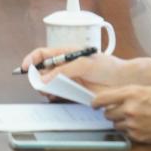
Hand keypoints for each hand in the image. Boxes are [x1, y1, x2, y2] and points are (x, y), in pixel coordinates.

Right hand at [22, 47, 150, 88]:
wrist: (124, 80)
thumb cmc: (107, 66)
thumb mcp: (84, 63)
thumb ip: (64, 70)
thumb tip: (46, 78)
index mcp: (65, 54)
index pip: (43, 54)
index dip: (32, 59)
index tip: (26, 68)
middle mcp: (65, 66)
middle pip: (43, 70)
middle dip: (36, 76)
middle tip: (37, 84)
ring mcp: (69, 79)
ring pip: (49, 83)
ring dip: (45, 88)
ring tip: (47, 92)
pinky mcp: (75, 91)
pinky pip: (59, 93)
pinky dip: (54, 96)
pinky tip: (55, 97)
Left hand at [93, 86, 150, 143]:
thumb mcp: (148, 89)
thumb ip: (129, 93)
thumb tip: (114, 97)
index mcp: (131, 93)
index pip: (103, 98)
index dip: (96, 102)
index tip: (94, 104)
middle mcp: (130, 109)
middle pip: (107, 113)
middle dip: (111, 112)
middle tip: (119, 111)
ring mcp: (134, 124)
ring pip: (115, 125)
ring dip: (120, 122)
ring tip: (133, 119)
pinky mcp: (140, 136)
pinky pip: (127, 134)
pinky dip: (130, 131)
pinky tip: (140, 126)